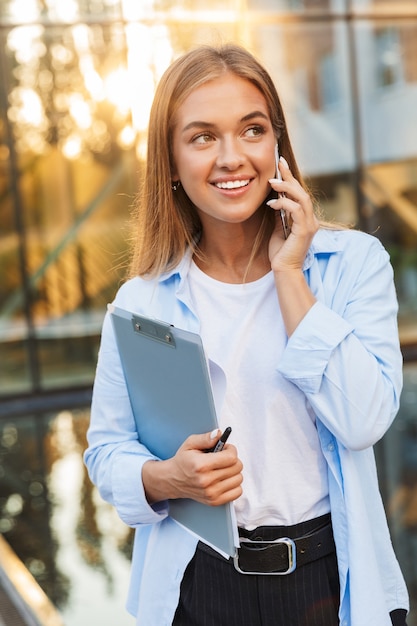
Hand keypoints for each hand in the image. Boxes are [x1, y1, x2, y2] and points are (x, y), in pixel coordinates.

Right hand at [142, 430, 242, 506]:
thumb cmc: (183, 461)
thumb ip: (206, 438)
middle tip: (223, 458)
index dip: (231, 450)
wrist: (172, 480)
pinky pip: (237, 492)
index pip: (231, 457)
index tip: (226, 449)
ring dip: (234, 472)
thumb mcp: (190, 444)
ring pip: (238, 479)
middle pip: (237, 468)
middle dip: (233, 459)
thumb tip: (219, 434)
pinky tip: (225, 479)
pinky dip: (234, 484)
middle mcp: (207, 481)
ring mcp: (211, 493)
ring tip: (223, 468)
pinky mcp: (214, 501)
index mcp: (201, 465)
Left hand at [267, 157, 318, 272]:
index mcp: (306, 219)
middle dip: (290, 176)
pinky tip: (272, 203)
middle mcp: (311, 220)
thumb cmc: (280, 253)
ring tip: (271, 182)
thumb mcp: (279, 229)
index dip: (291, 178)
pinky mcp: (304, 231)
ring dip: (286, 187)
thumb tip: (276, 200)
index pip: (299, 194)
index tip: (281, 163)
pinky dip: (284, 203)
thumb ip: (281, 215)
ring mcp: (310, 225)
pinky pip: (296, 210)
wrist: (284, 270)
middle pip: (302, 192)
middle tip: (278, 163)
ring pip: (302, 198)